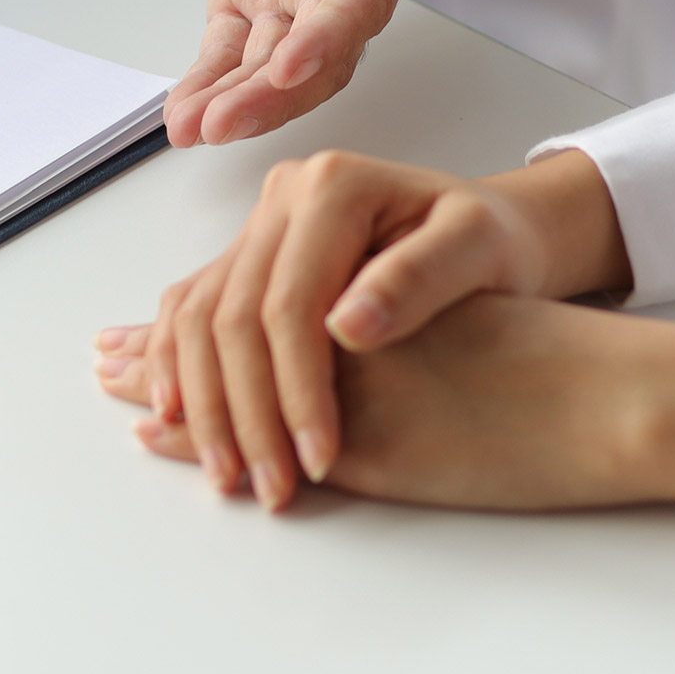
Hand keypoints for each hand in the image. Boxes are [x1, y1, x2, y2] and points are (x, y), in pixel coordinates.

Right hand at [93, 147, 625, 508]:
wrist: (494, 227)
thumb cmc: (494, 242)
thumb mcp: (479, 249)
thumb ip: (419, 278)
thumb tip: (347, 325)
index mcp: (333, 186)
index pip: (290, 305)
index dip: (297, 390)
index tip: (320, 458)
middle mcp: (284, 196)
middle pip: (232, 315)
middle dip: (246, 413)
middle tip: (273, 487)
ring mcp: (261, 224)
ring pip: (199, 318)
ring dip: (204, 403)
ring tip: (230, 475)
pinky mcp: (252, 254)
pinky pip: (194, 310)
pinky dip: (180, 368)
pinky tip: (181, 419)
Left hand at [166, 0, 476, 147]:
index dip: (334, 31)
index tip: (294, 62)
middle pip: (321, 53)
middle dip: (275, 93)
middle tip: (225, 124)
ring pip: (273, 65)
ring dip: (238, 102)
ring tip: (193, 131)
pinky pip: (231, 52)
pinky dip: (207, 85)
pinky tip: (179, 118)